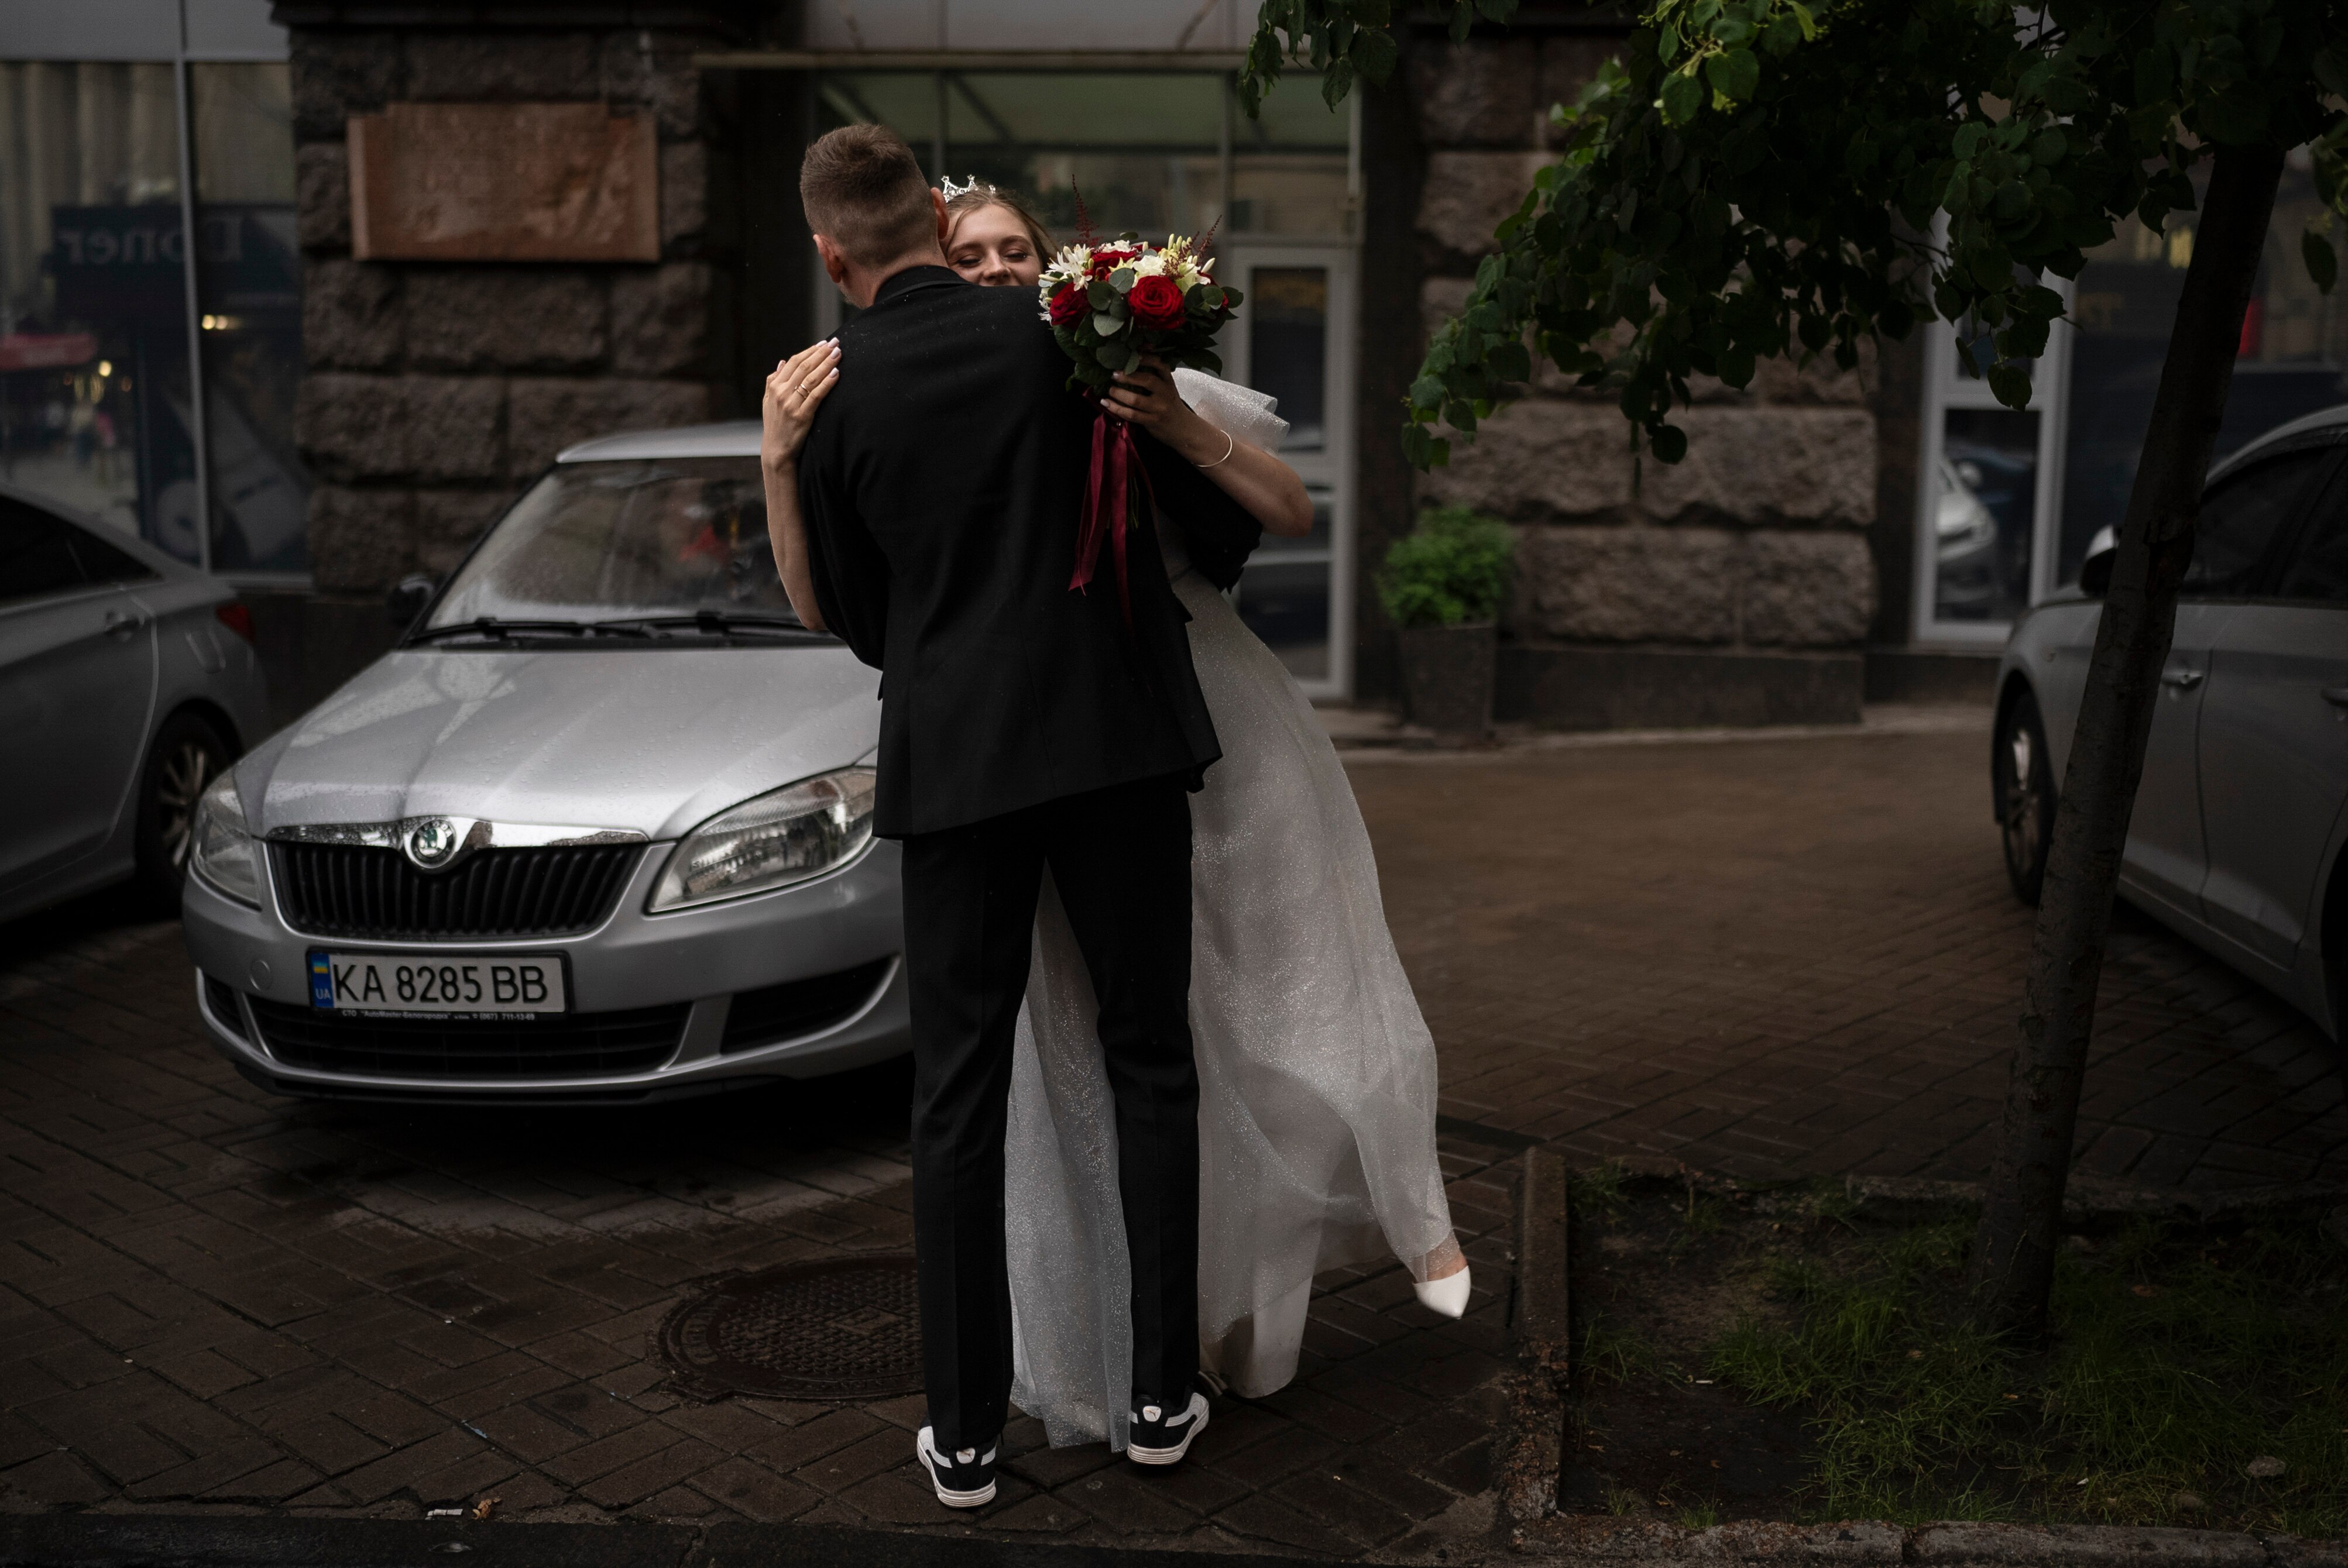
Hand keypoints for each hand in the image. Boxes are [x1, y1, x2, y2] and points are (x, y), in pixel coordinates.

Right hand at [762, 339, 839, 472]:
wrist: (776, 450)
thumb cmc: (775, 425)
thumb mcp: (768, 401)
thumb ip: (773, 380)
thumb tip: (781, 362)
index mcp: (775, 386)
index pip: (794, 362)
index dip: (810, 350)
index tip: (823, 343)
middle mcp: (781, 392)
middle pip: (804, 366)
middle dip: (821, 353)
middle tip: (835, 343)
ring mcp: (791, 404)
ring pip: (811, 378)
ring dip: (826, 364)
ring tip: (838, 354)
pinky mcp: (802, 416)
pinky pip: (816, 396)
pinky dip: (827, 383)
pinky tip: (836, 373)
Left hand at [1102, 355, 1217, 460]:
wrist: (1181, 428)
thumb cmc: (1169, 404)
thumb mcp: (1167, 388)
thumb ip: (1154, 376)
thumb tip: (1130, 361)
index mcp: (1168, 382)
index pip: (1160, 365)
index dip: (1146, 358)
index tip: (1133, 355)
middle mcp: (1165, 393)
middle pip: (1146, 381)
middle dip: (1127, 376)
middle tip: (1113, 374)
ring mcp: (1158, 408)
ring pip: (1136, 399)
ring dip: (1118, 393)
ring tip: (1109, 390)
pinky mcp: (1151, 421)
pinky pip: (1131, 414)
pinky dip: (1116, 408)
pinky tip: (1107, 403)